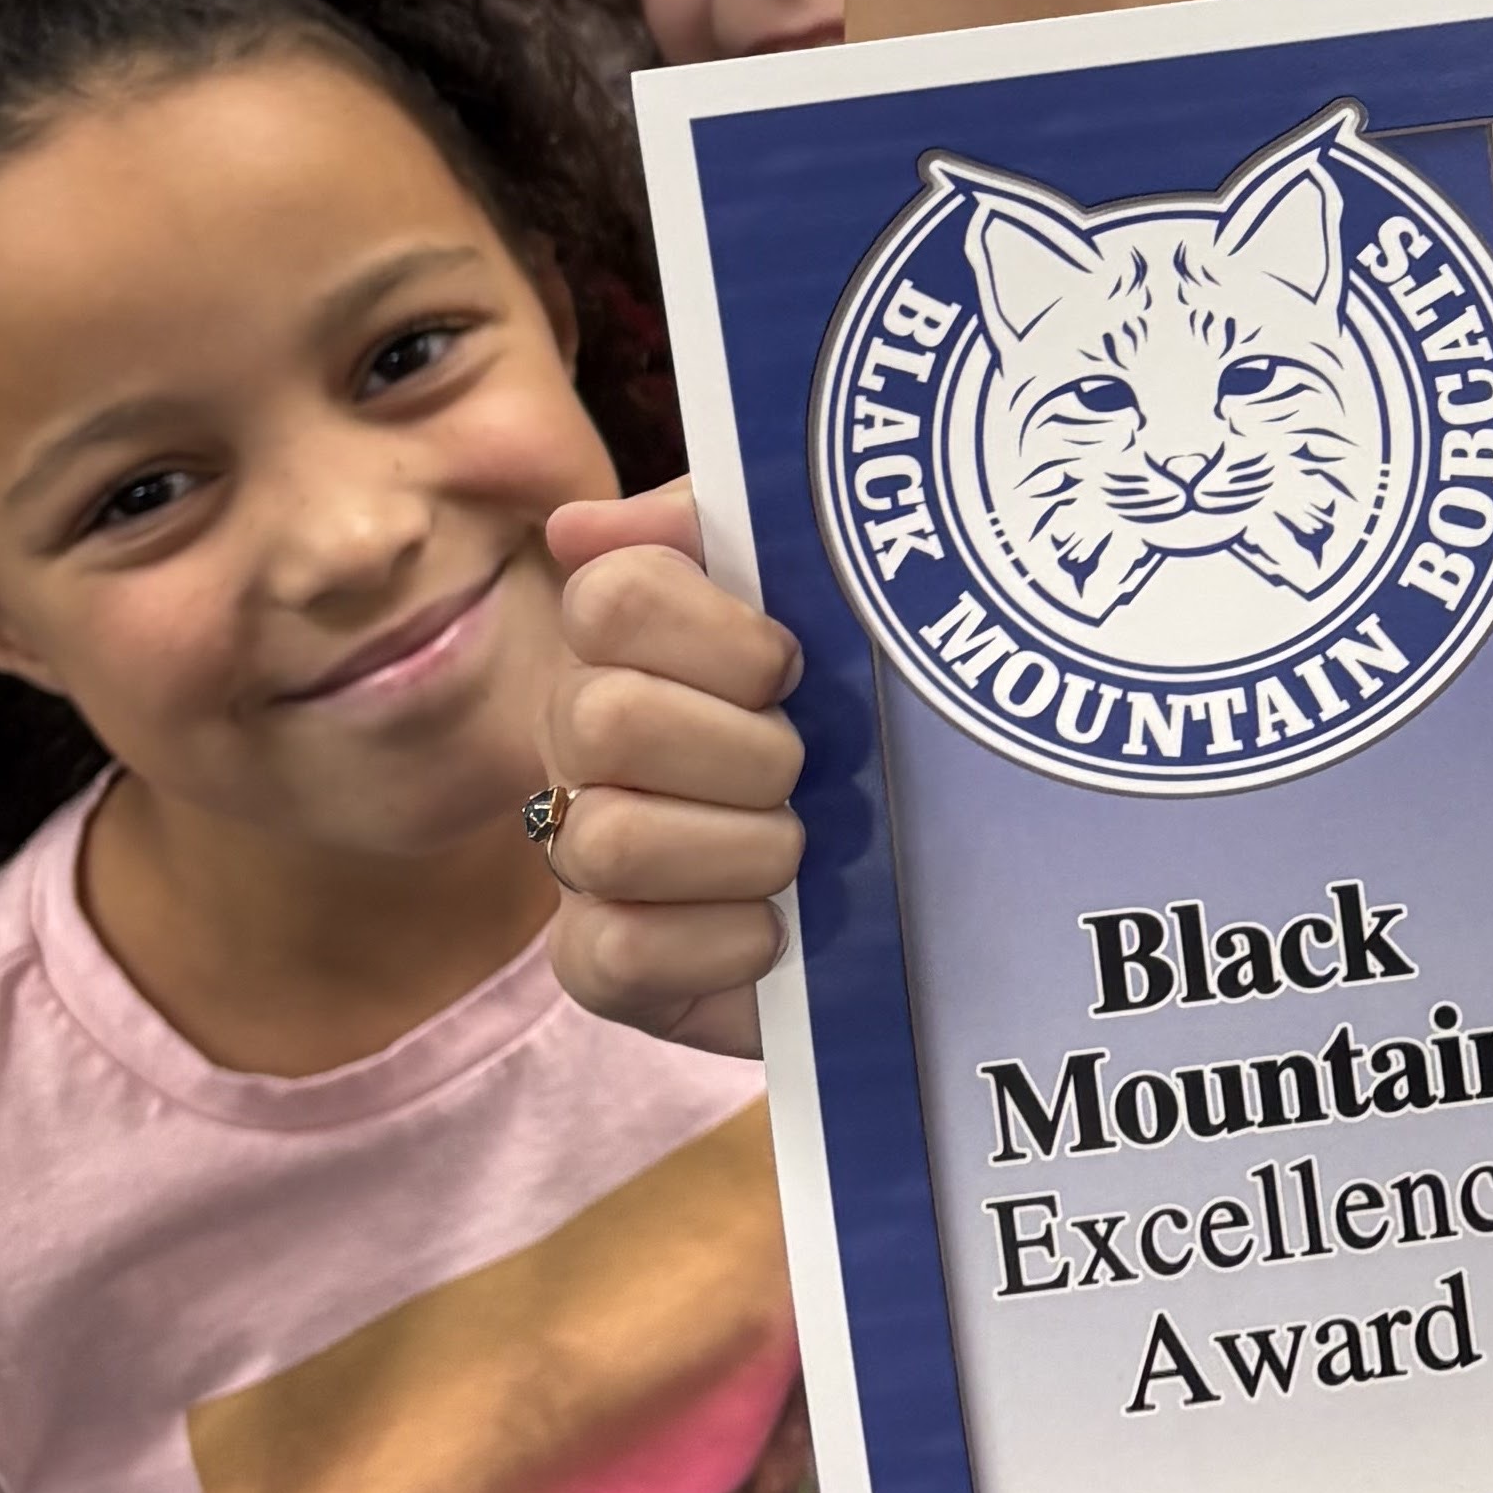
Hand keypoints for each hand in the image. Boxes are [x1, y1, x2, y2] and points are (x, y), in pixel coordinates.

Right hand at [541, 480, 809, 1041]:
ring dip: (744, 848)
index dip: (720, 635)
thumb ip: (719, 531)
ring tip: (800, 852)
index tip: (792, 667)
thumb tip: (579, 525)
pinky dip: (720, 941)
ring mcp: (582, 857)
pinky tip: (774, 928)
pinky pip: (615, 953)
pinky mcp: (603, 967)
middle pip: (604, 718)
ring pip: (611, 840)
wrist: (913, 885)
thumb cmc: (852, 724)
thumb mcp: (818, 601)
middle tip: (805, 771)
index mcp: (626, 647)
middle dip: (743, 751)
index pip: (610, 597)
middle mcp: (582, 746)